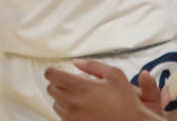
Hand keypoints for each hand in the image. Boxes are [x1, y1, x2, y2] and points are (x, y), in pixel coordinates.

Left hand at [45, 59, 161, 120]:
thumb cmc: (125, 102)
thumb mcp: (114, 75)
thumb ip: (93, 65)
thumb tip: (77, 62)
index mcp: (81, 88)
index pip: (52, 75)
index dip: (53, 70)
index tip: (59, 69)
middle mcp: (73, 103)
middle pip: (51, 89)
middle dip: (58, 83)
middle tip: (71, 81)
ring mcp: (73, 118)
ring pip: (55, 104)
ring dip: (62, 97)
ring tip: (78, 95)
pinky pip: (63, 117)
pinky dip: (68, 110)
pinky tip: (82, 107)